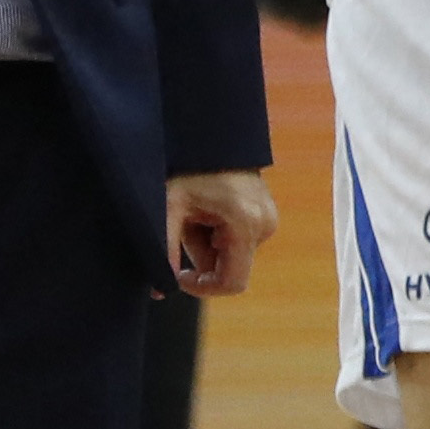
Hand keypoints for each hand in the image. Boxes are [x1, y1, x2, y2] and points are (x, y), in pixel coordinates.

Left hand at [167, 168, 275, 297]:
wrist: (214, 137)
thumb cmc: (190, 169)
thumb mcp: (170, 210)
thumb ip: (165, 252)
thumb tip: (160, 291)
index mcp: (245, 225)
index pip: (233, 283)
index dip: (203, 289)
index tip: (180, 276)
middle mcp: (264, 225)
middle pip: (229, 268)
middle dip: (201, 257)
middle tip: (184, 229)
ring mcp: (268, 220)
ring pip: (233, 255)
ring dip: (207, 246)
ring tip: (195, 216)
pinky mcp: (266, 216)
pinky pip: (239, 242)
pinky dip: (217, 236)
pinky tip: (207, 213)